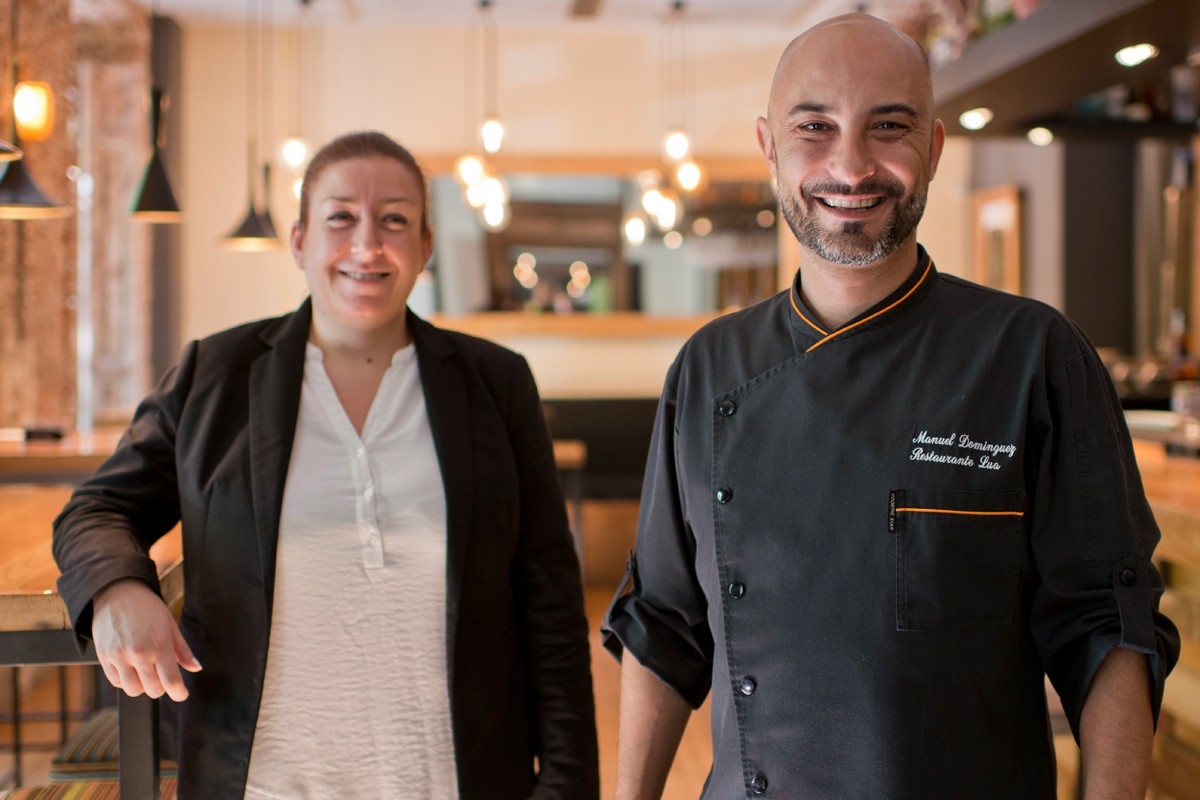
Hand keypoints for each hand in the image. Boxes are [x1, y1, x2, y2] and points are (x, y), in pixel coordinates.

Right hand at [91, 578, 200, 701]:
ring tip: (146, 673)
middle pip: (153, 690)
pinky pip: (116, 682)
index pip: (171, 682)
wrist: (117, 592)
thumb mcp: (170, 625)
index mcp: (159, 646)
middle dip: (161, 688)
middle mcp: (139, 654)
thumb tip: (196, 668)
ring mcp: (119, 657)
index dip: (179, 693)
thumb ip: (182, 650)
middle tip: (163, 678)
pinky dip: (126, 681)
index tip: (182, 694)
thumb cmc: (147, 607)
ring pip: (133, 690)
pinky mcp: (104, 657)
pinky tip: (131, 670)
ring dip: (142, 686)